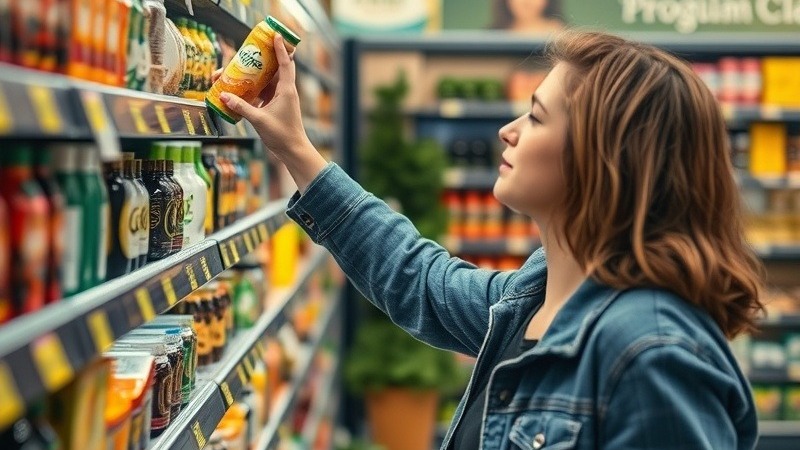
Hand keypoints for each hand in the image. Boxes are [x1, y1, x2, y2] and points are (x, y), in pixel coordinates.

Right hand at [217, 34, 311, 159]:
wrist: (293, 151)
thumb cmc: (282, 135)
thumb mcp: (259, 119)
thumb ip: (240, 107)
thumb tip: (223, 95)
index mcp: (286, 90)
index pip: (286, 63)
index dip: (280, 48)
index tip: (275, 35)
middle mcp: (285, 91)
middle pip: (273, 69)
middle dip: (261, 60)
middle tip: (248, 51)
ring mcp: (280, 99)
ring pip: (266, 81)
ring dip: (254, 75)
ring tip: (238, 69)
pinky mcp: (275, 106)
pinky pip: (262, 93)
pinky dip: (252, 89)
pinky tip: (239, 89)